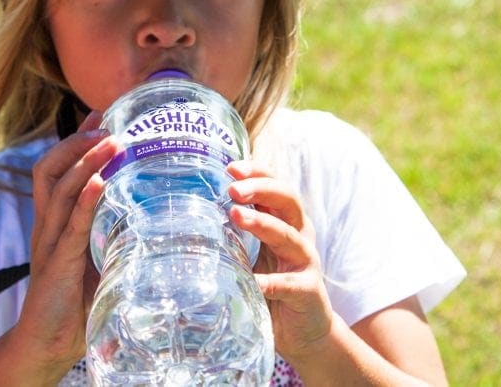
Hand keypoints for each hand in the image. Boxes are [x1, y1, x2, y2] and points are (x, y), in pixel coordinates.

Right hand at [12, 111, 117, 376]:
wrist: (47, 342)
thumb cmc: (75, 299)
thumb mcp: (93, 256)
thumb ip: (109, 232)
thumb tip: (146, 212)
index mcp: (54, 221)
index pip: (57, 168)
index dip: (76, 139)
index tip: (101, 114)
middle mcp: (47, 225)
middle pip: (50, 168)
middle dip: (76, 141)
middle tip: (106, 123)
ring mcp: (49, 242)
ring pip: (60, 188)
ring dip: (86, 161)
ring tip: (112, 141)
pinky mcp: (58, 263)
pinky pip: (70, 225)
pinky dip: (85, 199)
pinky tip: (100, 182)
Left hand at [226, 160, 333, 362]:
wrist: (306, 331)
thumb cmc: (275, 288)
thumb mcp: (256, 257)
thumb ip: (236, 238)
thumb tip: (192, 220)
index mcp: (286, 223)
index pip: (276, 187)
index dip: (257, 173)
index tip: (231, 167)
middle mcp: (299, 237)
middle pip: (288, 201)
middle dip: (261, 189)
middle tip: (232, 189)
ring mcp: (306, 263)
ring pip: (289, 236)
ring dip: (263, 223)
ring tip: (236, 215)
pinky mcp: (308, 291)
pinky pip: (289, 284)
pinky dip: (270, 282)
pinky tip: (252, 282)